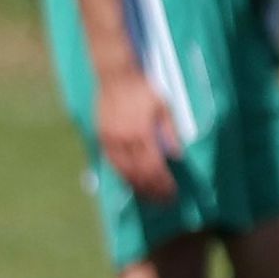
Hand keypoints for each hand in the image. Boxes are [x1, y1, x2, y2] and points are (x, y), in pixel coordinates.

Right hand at [92, 66, 180, 200]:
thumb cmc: (143, 90)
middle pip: (138, 173)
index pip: (154, 166)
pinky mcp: (102, 137)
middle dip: (151, 189)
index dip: (162, 182)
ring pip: (123, 170)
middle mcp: (125, 140)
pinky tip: (129, 180)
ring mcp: (111, 140)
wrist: (116, 77)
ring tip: (147, 195)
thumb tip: (176, 154)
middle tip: (162, 200)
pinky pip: (112, 162)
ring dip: (136, 185)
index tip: (171, 192)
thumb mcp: (163, 107)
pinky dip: (121, 174)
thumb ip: (169, 131)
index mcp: (142, 133)